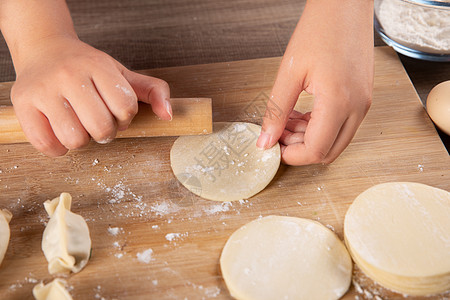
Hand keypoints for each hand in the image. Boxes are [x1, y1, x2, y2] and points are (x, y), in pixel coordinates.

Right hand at [11, 35, 170, 155]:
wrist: (44, 50)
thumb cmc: (87, 67)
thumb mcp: (122, 73)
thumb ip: (152, 90)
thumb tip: (169, 115)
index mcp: (98, 65)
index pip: (125, 107)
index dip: (125, 118)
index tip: (116, 113)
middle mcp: (69, 74)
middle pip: (101, 127)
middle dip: (106, 132)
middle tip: (98, 123)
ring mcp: (43, 89)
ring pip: (75, 139)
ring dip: (82, 140)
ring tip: (79, 126)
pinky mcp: (23, 104)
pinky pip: (47, 145)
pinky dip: (58, 148)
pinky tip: (60, 132)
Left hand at [256, 0, 373, 164]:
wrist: (345, 5)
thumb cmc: (319, 29)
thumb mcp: (289, 73)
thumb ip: (276, 111)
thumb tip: (265, 141)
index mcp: (339, 102)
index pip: (316, 151)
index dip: (291, 156)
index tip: (273, 148)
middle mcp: (357, 108)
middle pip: (328, 152)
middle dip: (300, 149)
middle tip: (278, 133)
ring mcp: (363, 103)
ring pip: (335, 141)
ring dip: (309, 138)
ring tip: (286, 119)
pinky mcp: (363, 97)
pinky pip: (342, 125)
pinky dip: (320, 127)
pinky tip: (301, 112)